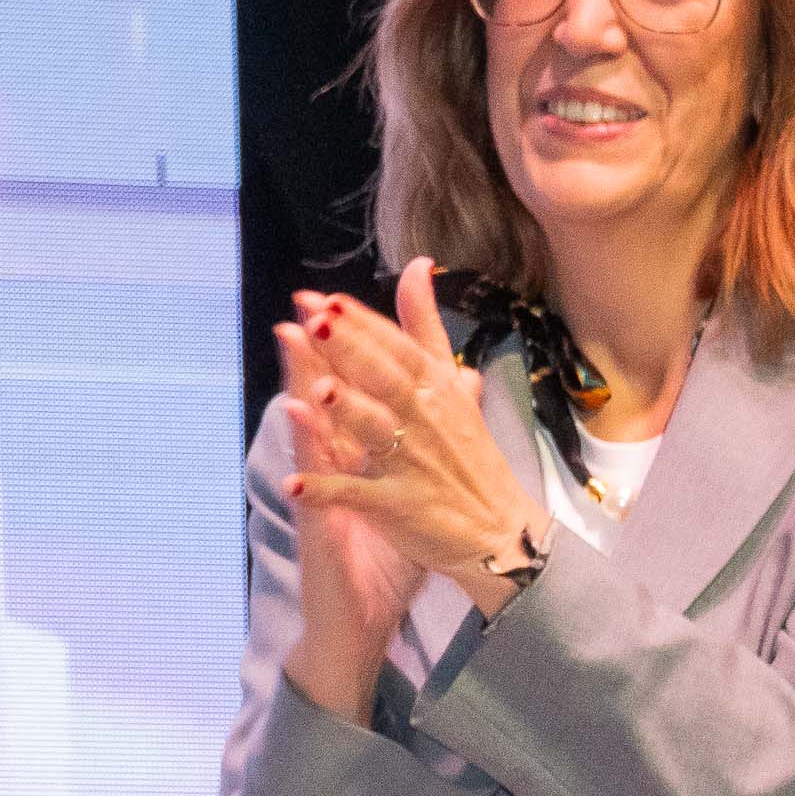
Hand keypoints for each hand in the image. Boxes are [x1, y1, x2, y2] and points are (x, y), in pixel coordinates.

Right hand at [269, 318, 427, 727]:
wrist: (361, 621)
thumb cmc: (383, 561)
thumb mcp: (409, 498)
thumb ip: (424, 447)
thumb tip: (458, 397)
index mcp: (358, 458)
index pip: (356, 393)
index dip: (357, 351)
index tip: (352, 301)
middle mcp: (334, 468)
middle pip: (327, 399)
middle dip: (321, 350)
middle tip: (310, 301)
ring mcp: (320, 493)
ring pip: (310, 430)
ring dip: (300, 384)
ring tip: (290, 336)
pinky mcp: (319, 522)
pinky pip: (310, 479)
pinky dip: (305, 447)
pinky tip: (297, 415)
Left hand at [286, 262, 543, 601]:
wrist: (500, 530)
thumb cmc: (468, 454)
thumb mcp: (451, 383)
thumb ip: (427, 327)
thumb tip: (418, 265)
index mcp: (434, 387)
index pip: (396, 347)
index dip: (361, 323)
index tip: (324, 298)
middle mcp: (423, 420)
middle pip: (384, 378)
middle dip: (351, 350)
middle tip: (315, 321)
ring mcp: (412, 464)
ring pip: (375, 431)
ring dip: (347, 411)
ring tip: (318, 389)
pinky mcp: (400, 507)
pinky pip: (359, 496)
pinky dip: (327, 492)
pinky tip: (294, 485)